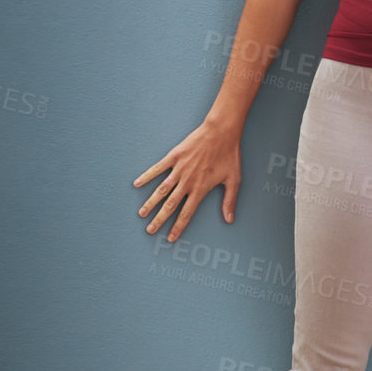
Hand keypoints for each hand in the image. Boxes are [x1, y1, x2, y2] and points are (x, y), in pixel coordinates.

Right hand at [133, 119, 242, 242]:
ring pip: (161, 190)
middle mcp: (187, 182)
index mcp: (201, 189)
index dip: (178, 227)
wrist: (222, 132)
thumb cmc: (229, 155)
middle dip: (159, 220)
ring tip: (142, 214)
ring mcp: (179, 169)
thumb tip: (230, 219)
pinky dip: (147, 176)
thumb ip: (229, 201)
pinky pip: (157, 168)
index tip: (171, 238)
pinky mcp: (174, 157)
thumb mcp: (234, 180)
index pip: (187, 213)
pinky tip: (137, 184)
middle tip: (150, 231)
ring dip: (150, 203)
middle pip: (170, 205)